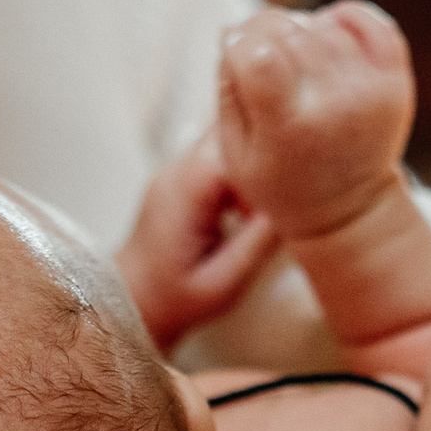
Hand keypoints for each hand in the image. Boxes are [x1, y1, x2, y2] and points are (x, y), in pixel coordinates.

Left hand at [115, 130, 280, 351]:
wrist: (131, 302)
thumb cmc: (176, 299)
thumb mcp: (224, 282)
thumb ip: (259, 242)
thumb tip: (299, 208)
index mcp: (184, 190)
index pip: (236, 144)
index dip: (271, 157)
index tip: (294, 186)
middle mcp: (176, 170)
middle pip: (232, 128)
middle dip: (268, 147)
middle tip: (294, 184)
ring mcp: (177, 169)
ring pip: (228, 137)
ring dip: (256, 159)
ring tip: (272, 197)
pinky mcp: (183, 177)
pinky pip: (220, 155)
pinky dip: (243, 169)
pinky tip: (251, 203)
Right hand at [217, 0, 416, 240]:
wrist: (352, 210)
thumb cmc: (283, 181)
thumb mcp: (235, 154)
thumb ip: (228, 90)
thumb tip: (233, 30)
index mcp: (289, 128)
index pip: (255, 53)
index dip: (237, 42)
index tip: (235, 54)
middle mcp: (335, 104)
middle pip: (286, 29)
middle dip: (263, 32)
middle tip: (261, 58)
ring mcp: (370, 89)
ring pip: (321, 24)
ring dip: (300, 30)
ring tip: (296, 65)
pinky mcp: (395, 79)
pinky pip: (369, 20)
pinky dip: (343, 17)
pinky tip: (328, 37)